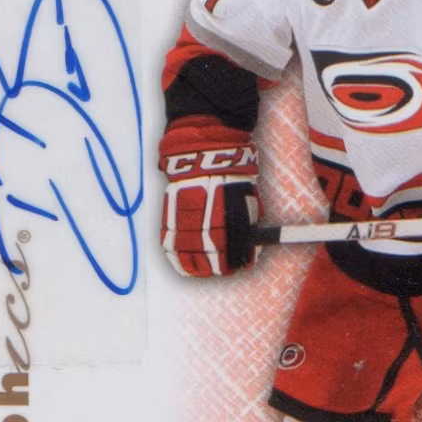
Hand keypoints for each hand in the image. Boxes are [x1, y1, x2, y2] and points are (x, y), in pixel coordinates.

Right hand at [159, 124, 260, 276]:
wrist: (204, 151)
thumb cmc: (231, 174)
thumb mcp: (248, 199)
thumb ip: (248, 225)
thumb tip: (252, 248)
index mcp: (228, 219)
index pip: (232, 254)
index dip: (235, 264)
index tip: (239, 267)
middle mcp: (205, 221)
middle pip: (209, 258)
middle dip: (216, 268)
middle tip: (221, 270)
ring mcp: (185, 218)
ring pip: (187, 254)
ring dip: (195, 267)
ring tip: (201, 271)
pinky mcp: (169, 213)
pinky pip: (169, 243)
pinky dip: (175, 256)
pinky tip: (183, 263)